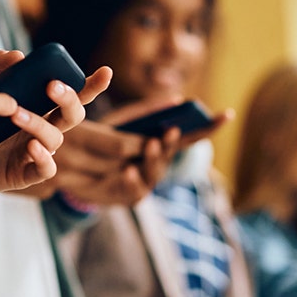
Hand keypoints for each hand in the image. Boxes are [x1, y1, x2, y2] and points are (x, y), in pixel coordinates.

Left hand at [0, 51, 112, 213]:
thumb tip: (16, 55)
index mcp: (40, 109)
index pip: (72, 95)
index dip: (92, 86)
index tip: (106, 72)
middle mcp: (45, 130)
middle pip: (73, 114)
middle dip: (69, 98)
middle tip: (51, 85)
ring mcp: (37, 152)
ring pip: (56, 138)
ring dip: (39, 123)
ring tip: (16, 114)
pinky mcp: (25, 174)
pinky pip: (46, 168)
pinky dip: (43, 157)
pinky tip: (31, 146)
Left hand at [34, 98, 233, 205]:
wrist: (69, 168)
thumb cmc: (100, 142)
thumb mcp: (122, 122)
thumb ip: (144, 112)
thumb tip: (175, 99)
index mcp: (160, 146)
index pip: (189, 136)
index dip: (208, 127)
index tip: (226, 114)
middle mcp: (155, 166)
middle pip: (171, 155)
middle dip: (172, 143)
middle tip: (170, 130)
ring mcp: (142, 183)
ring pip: (154, 174)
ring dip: (154, 160)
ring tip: (151, 144)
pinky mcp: (124, 197)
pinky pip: (132, 191)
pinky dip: (131, 181)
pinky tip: (129, 171)